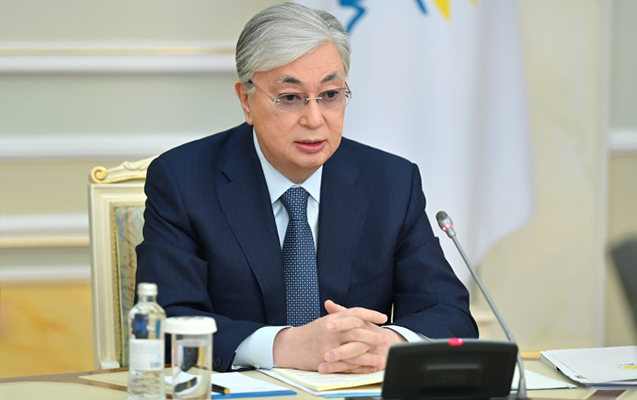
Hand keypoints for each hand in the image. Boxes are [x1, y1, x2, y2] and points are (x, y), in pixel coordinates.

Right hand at [272, 300, 403, 372]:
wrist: (291, 346)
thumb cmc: (311, 333)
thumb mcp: (326, 320)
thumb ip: (342, 316)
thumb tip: (361, 315)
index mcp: (333, 318)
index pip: (355, 313)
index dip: (370, 314)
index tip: (384, 317)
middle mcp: (331, 330)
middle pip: (356, 331)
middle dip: (373, 336)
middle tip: (386, 340)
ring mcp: (328, 346)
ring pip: (353, 350)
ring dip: (369, 356)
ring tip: (382, 359)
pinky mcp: (326, 361)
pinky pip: (346, 365)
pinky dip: (360, 368)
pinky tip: (370, 368)